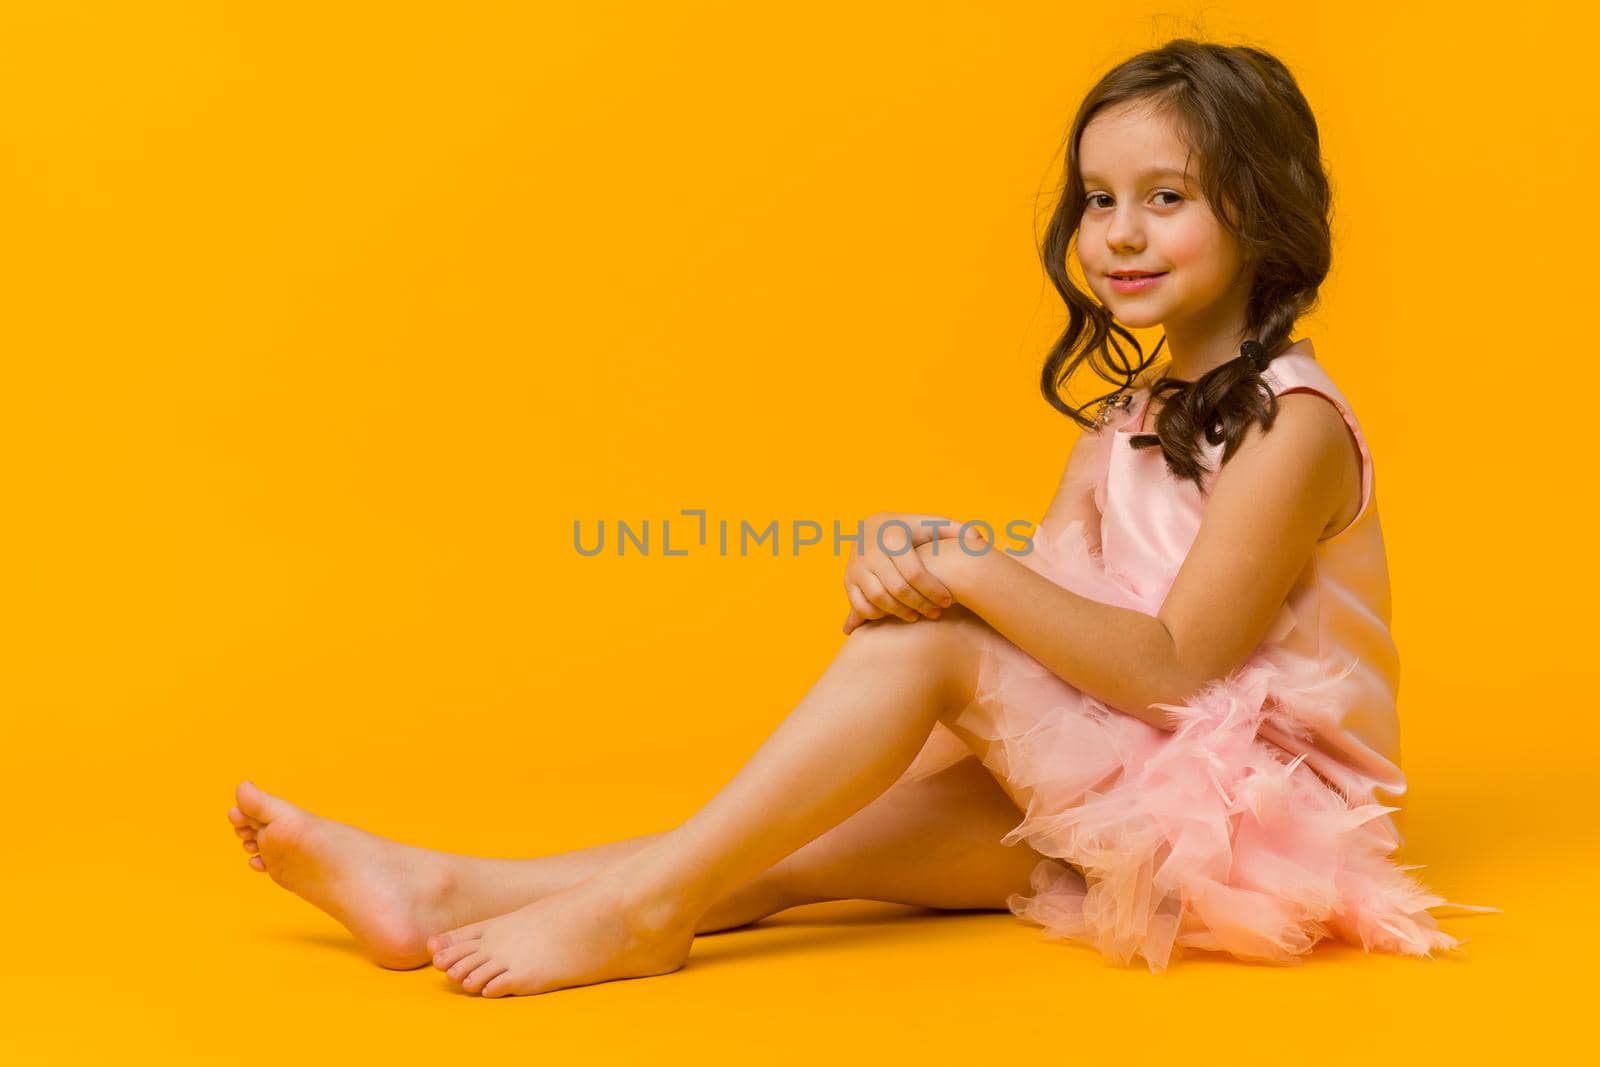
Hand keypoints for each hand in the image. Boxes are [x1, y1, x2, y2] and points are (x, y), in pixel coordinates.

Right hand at [842, 523, 988, 634]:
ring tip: (918, 616)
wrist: (873, 527)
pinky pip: (860, 604)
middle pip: (897, 589)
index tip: (949, 601)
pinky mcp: (848, 580)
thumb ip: (959, 531)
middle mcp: (871, 551)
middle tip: (936, 613)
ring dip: (900, 612)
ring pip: (878, 599)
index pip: (915, 573)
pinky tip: (895, 614)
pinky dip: (877, 614)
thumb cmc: (912, 530)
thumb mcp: (934, 525)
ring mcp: (856, 566)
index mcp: (893, 536)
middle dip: (921, 605)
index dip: (934, 591)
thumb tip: (981, 542)